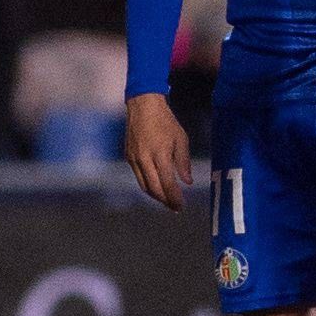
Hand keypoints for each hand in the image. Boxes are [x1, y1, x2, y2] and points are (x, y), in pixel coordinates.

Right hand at [123, 93, 189, 210]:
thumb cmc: (166, 122)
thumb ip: (183, 162)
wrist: (143, 107)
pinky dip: (148, 184)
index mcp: (159, 154)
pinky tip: (157, 186)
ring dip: (156, 195)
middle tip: (175, 208)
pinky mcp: (128, 156)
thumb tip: (187, 182)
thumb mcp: (181, 139)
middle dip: (165, 201)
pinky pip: (138, 176)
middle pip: (153, 189)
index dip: (174, 198)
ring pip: (144, 185)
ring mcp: (133, 158)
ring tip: (167, 200)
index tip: (181, 207)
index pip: (166, 183)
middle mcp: (144, 159)